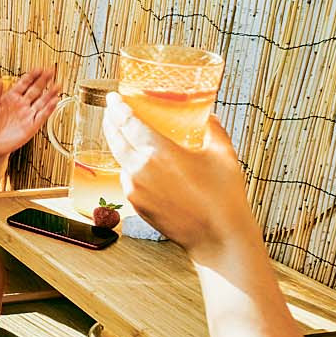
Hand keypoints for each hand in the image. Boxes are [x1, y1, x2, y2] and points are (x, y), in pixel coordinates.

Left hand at [0, 66, 59, 157]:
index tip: (39, 68)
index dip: (31, 76)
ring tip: (58, 85)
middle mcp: (21, 105)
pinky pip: (42, 116)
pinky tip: (54, 102)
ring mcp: (27, 115)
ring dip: (50, 94)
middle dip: (43, 80)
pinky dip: (49, 109)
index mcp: (10, 98)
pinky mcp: (31, 126)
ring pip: (41, 102)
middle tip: (51, 71)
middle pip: (35, 90)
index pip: (23, 84)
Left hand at [103, 92, 258, 254]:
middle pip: (116, 139)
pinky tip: (141, 165)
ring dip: (121, 146)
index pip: (128, 122)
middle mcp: (140, 169)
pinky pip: (128, 179)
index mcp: (159, 152)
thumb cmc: (224, 197)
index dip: (118, 108)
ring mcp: (134, 189)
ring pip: (121, 160)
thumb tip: (209, 117)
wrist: (218, 238)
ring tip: (127, 136)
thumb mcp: (223, 155)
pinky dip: (130, 168)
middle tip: (112, 112)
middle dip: (111, 122)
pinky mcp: (136, 205)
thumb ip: (213, 130)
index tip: (113, 98)